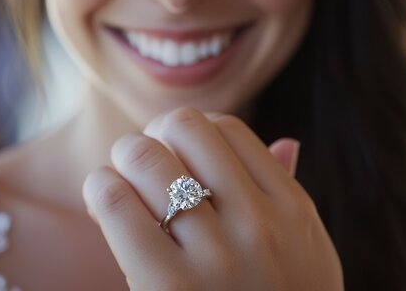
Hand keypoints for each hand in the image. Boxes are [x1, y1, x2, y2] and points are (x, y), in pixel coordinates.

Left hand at [83, 107, 343, 289]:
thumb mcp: (305, 256)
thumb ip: (290, 196)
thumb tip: (288, 142)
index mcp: (293, 211)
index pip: (224, 130)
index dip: (186, 132)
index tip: (172, 154)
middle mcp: (259, 227)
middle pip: (183, 129)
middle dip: (151, 139)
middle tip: (139, 164)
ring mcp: (216, 259)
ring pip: (146, 158)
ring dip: (121, 160)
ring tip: (117, 183)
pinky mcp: (168, 288)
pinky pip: (116, 203)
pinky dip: (100, 190)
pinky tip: (102, 202)